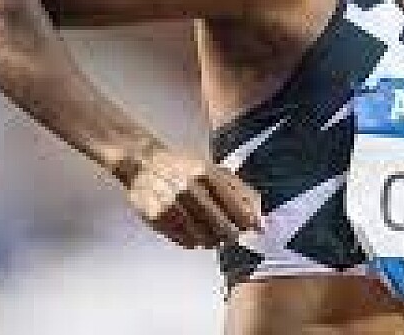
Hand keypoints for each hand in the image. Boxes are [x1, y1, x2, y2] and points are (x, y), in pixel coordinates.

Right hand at [121, 147, 262, 248]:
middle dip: (232, 234)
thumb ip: (237, 189)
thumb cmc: (184, 166)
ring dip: (214, 240)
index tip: (257, 228)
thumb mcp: (211, 168)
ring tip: (216, 236)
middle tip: (235, 235)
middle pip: (220, 224)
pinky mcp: (156, 218)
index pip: (234, 202)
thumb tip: (260, 216)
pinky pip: (183, 240)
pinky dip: (194, 242)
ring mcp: (171, 204)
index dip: (248, 219)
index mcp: (204, 172)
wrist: (142, 161)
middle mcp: (188, 188)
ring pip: (203, 236)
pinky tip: (196, 236)